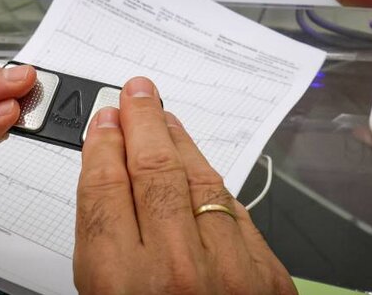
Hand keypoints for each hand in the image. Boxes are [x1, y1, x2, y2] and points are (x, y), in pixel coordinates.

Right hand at [74, 76, 295, 294]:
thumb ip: (102, 244)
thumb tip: (108, 174)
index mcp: (123, 285)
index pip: (106, 192)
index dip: (102, 148)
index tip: (104, 123)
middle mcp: (178, 273)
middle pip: (155, 174)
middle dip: (143, 124)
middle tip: (137, 95)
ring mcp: (231, 273)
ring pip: (202, 184)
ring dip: (181, 144)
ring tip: (165, 120)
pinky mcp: (269, 277)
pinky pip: (237, 213)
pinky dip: (213, 186)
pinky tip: (199, 167)